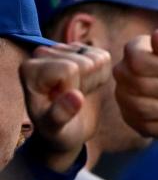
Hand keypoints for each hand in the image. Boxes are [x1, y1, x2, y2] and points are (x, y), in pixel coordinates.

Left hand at [20, 43, 111, 169]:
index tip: (65, 102)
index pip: (69, 68)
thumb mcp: (55, 129)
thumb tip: (76, 97)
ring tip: (80, 92)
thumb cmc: (58, 130)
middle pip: (85, 62)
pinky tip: (88, 85)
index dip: (75, 88)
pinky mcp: (79, 50)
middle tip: (74, 99)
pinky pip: (104, 57)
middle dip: (86, 84)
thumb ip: (60, 114)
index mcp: (30, 70)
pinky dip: (102, 74)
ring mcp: (62, 50)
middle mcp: (42, 54)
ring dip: (95, 79)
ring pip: (97, 58)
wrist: (68, 128)